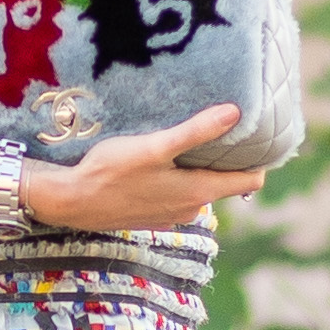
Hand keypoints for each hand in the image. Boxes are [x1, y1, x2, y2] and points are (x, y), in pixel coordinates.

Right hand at [28, 106, 263, 231]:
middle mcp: (191, 209)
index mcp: (199, 192)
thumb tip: (235, 113)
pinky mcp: (152, 216)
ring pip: (200, 188)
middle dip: (227, 160)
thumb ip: (196, 132)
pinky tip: (162, 163)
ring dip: (199, 168)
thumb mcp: (155, 147)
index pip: (250, 181)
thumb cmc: (111, 171)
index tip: (257, 136)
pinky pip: (178, 195)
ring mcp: (171, 216)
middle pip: (226, 183)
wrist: (71, 201)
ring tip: (190, 140)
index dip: (258, 159)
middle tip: (223, 128)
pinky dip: (178, 179)